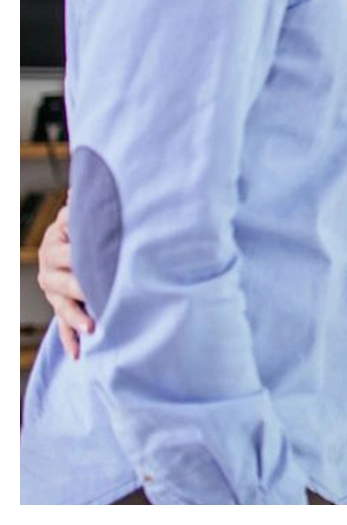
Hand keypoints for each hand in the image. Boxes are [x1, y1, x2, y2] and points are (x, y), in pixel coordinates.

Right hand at [37, 202, 93, 358]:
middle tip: (100, 292)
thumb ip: (81, 207)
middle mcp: (50, 265)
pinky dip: (71, 340)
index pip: (66, 244)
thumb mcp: (81, 215)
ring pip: (63, 304)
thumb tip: (78, 190)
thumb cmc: (86, 225)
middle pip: (63, 277)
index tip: (97, 254)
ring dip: (76, 317)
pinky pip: (63, 326)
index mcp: (56, 240)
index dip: (79, 250)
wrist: (70, 243)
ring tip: (92, 327)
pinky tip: (80, 353)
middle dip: (81, 285)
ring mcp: (53, 288)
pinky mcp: (59, 305)